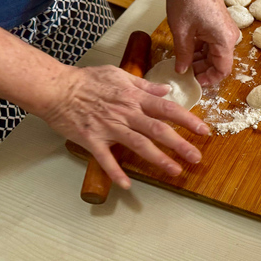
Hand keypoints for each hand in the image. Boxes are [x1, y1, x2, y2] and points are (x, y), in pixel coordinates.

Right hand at [41, 65, 209, 188]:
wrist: (56, 88)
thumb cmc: (87, 80)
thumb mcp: (120, 75)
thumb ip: (145, 85)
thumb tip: (166, 90)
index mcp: (134, 98)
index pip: (167, 109)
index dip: (188, 120)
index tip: (204, 131)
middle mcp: (126, 113)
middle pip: (158, 129)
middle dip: (180, 144)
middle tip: (196, 157)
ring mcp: (110, 127)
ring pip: (139, 144)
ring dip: (158, 159)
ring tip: (175, 171)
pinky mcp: (92, 139)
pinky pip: (105, 158)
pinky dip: (115, 172)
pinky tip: (126, 185)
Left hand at [166, 0, 240, 85]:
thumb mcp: (181, 32)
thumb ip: (183, 55)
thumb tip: (183, 71)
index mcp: (224, 40)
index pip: (222, 70)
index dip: (209, 80)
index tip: (194, 83)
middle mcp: (229, 36)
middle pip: (219, 62)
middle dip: (202, 70)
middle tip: (184, 73)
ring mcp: (225, 29)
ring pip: (215, 53)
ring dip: (200, 59)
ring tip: (182, 61)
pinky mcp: (219, 23)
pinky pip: (212, 42)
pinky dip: (201, 48)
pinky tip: (186, 48)